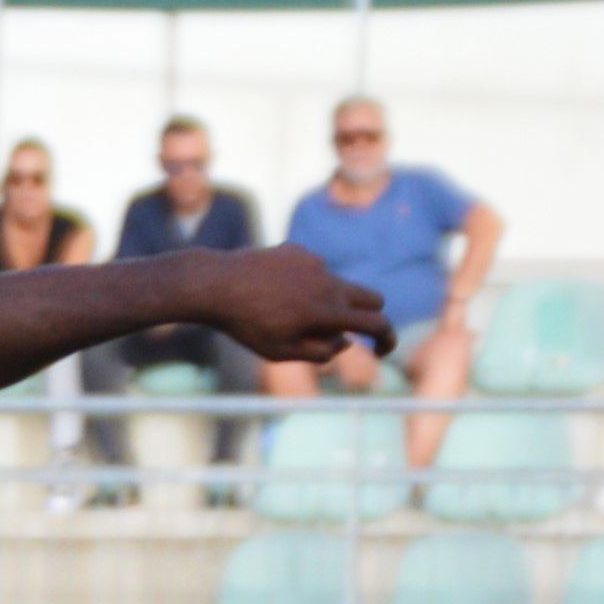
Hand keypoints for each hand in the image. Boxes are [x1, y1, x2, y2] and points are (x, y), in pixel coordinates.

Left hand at [194, 244, 396, 364]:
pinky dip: (304, 283)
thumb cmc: (246, 326)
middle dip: (369, 315)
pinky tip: (272, 290)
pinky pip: (313, 270)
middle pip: (372, 298)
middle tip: (349, 329)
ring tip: (286, 312)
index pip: (377, 323)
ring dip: (329, 300)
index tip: (381, 350)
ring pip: (338, 284)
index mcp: (328, 312)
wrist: (216, 285)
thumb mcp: (280, 352)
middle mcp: (329, 283)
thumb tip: (345, 341)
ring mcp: (316, 264)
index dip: (387, 339)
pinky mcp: (299, 251)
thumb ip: (319, 352)